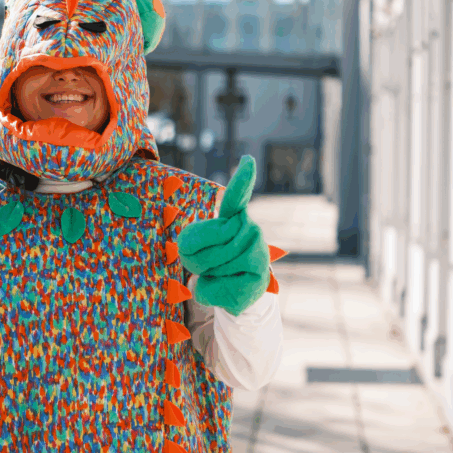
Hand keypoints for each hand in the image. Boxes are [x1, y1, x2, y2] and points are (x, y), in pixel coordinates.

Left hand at [177, 155, 269, 315]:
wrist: (235, 292)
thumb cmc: (211, 265)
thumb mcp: (192, 251)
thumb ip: (191, 247)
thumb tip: (205, 267)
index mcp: (233, 218)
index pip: (236, 197)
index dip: (242, 179)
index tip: (248, 161)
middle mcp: (250, 228)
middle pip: (212, 237)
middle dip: (195, 255)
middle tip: (200, 265)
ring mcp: (259, 249)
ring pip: (216, 261)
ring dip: (206, 272)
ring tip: (216, 274)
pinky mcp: (261, 273)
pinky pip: (226, 281)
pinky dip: (215, 288)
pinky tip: (226, 286)